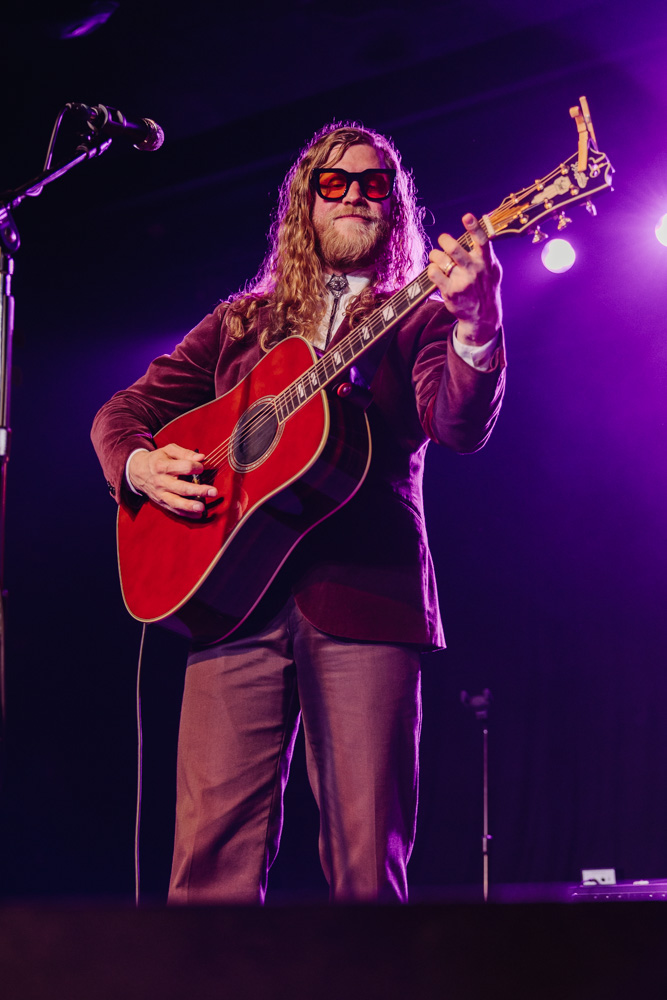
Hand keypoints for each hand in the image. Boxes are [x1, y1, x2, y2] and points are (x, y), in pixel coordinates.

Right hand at [128, 444, 216, 518]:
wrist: (137, 471)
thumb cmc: (157, 459)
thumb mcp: (168, 450)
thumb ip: (185, 453)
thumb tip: (202, 457)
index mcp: (163, 466)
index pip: (183, 467)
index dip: (196, 467)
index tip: (202, 467)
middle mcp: (161, 482)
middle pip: (181, 487)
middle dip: (198, 490)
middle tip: (213, 491)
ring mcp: (161, 494)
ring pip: (176, 502)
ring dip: (190, 506)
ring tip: (202, 507)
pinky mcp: (161, 503)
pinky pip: (174, 510)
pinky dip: (186, 514)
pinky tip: (197, 515)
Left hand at [428, 213, 502, 345]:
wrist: (482, 315)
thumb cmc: (486, 286)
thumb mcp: (493, 269)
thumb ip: (485, 251)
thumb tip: (481, 227)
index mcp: (486, 261)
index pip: (482, 241)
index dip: (474, 227)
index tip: (467, 216)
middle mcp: (474, 270)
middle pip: (454, 249)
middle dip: (445, 240)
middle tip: (443, 240)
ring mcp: (462, 282)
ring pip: (440, 258)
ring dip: (435, 255)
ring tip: (437, 258)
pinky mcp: (450, 292)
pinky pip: (433, 273)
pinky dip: (431, 269)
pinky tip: (435, 271)